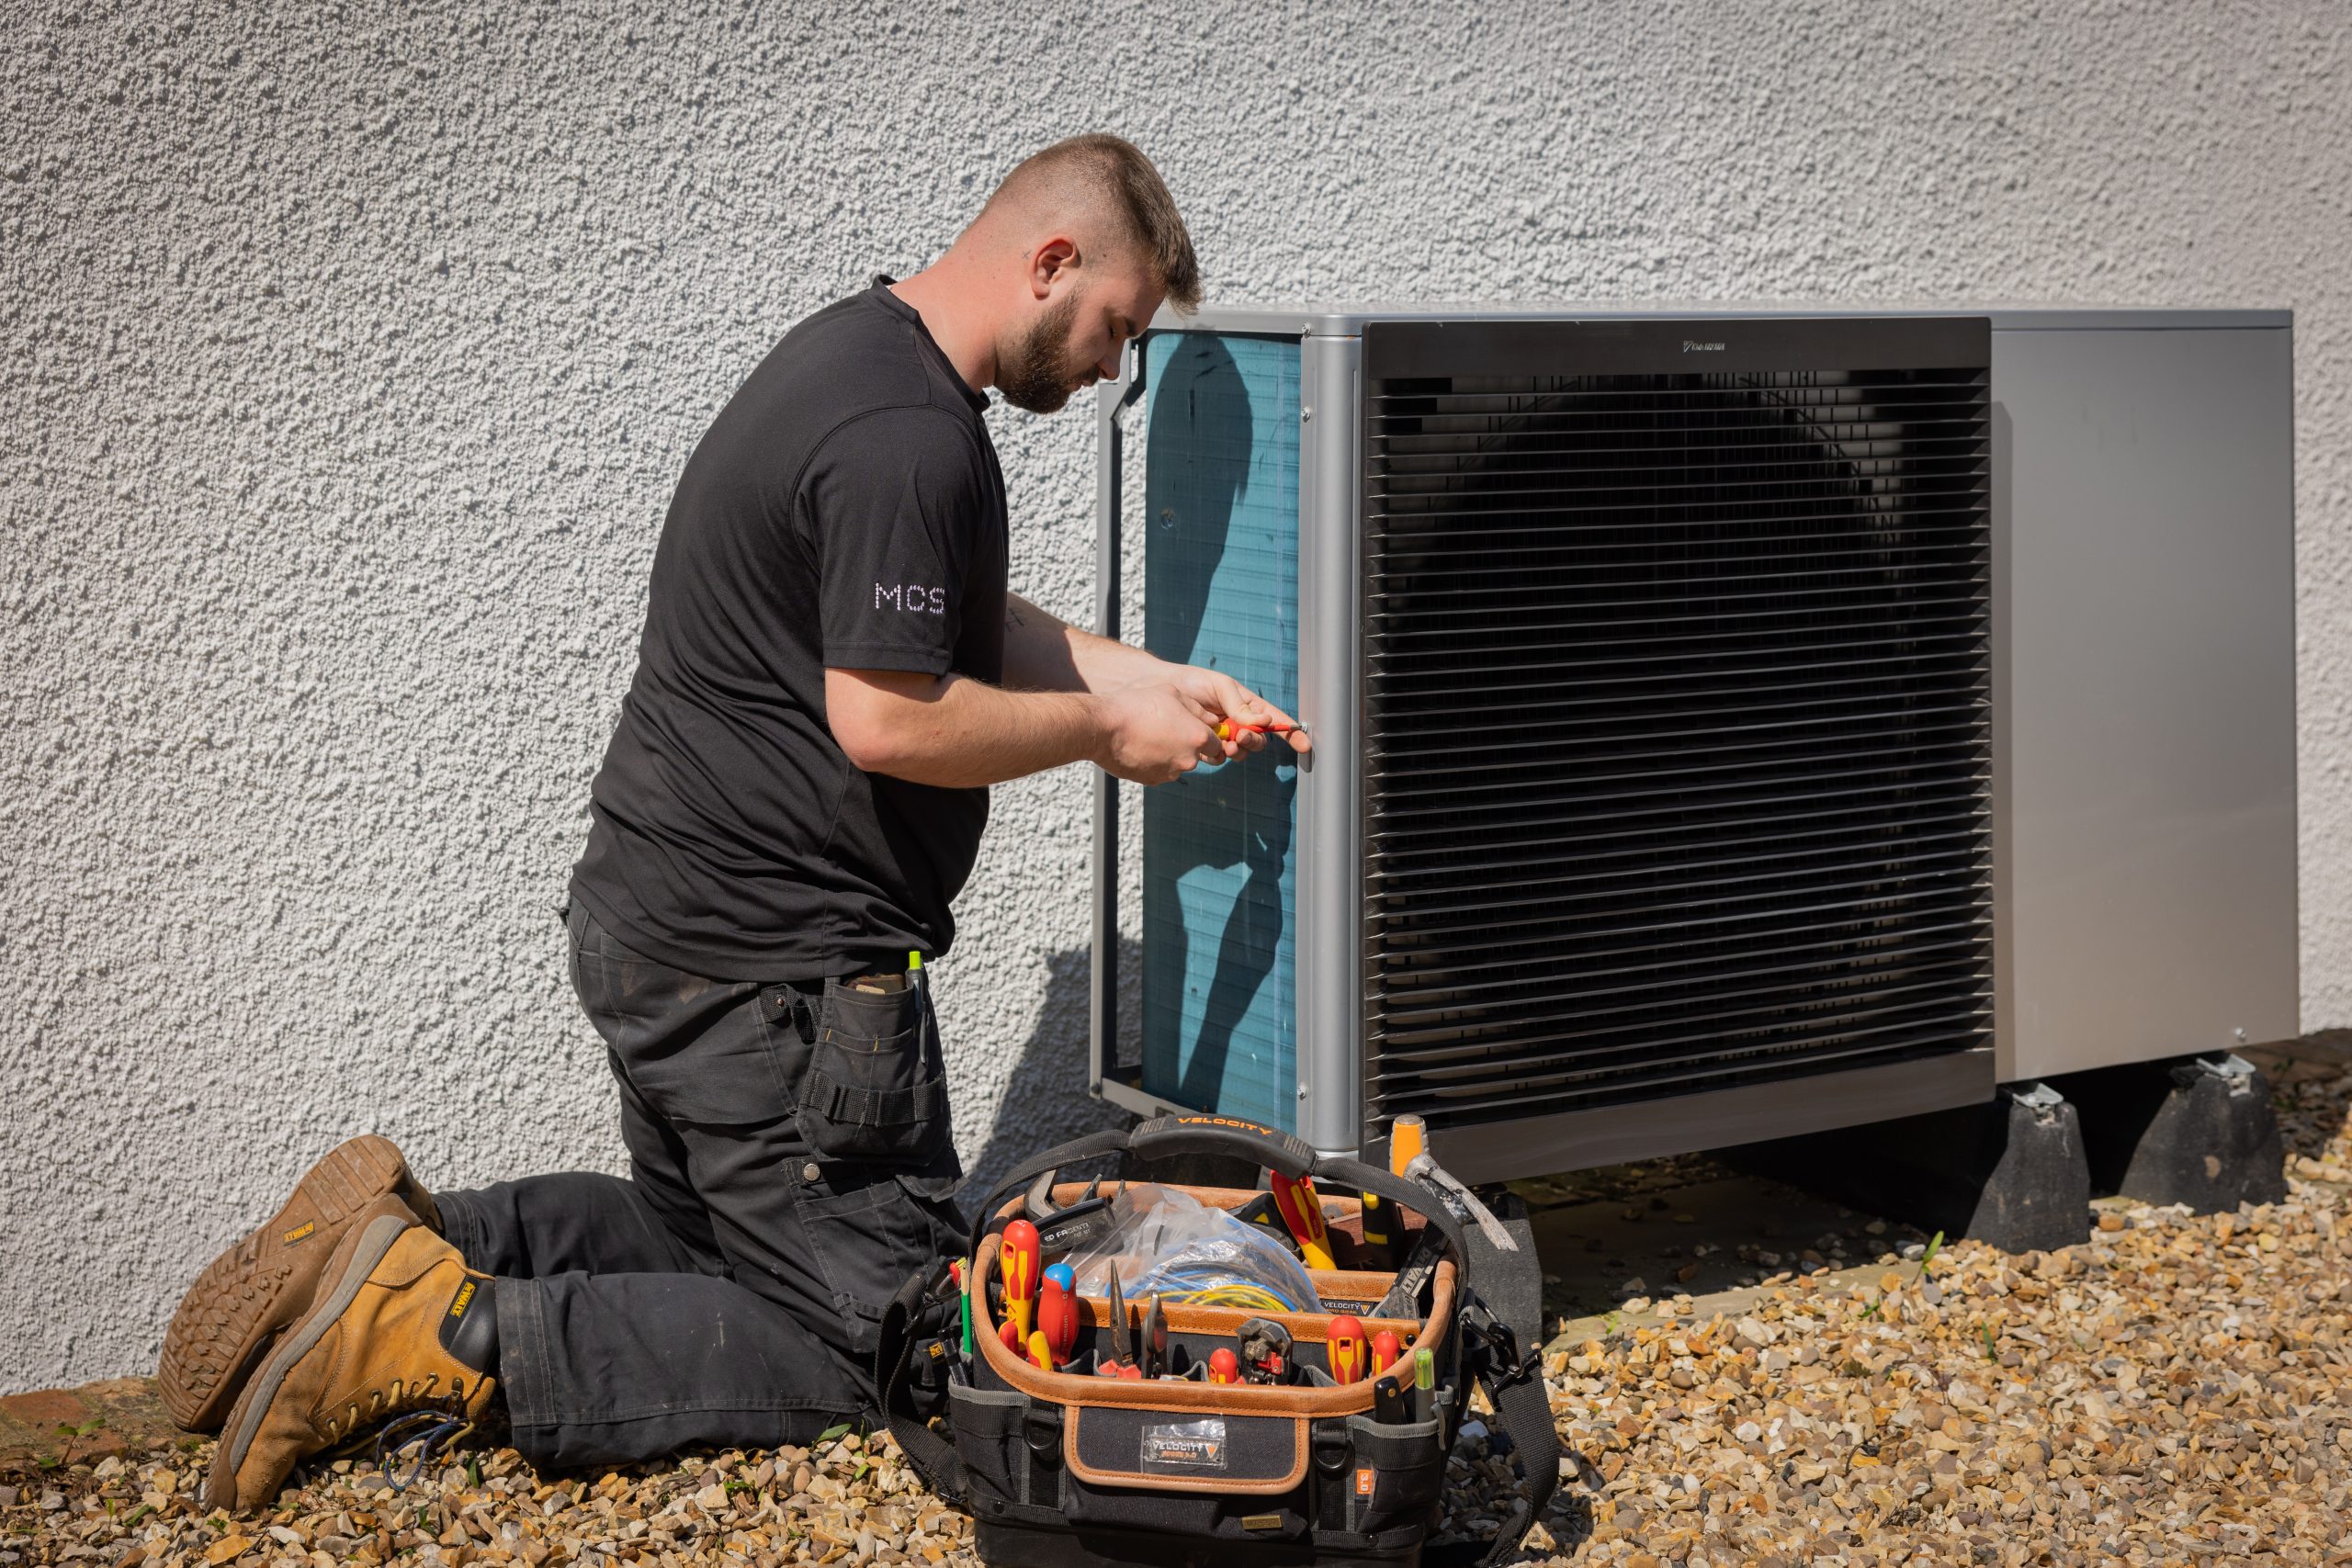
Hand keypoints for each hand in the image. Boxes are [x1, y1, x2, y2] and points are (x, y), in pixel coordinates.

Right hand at [1095, 682, 1225, 783]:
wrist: (1104, 727)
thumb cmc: (1139, 705)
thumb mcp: (1173, 695)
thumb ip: (1198, 709)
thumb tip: (1211, 719)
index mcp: (1198, 738)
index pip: (1216, 743)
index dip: (1207, 734)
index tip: (1193, 727)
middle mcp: (1188, 760)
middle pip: (1197, 754)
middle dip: (1186, 743)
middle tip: (1166, 727)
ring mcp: (1170, 773)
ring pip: (1178, 763)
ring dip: (1169, 752)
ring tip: (1148, 734)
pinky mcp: (1152, 781)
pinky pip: (1160, 770)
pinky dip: (1154, 761)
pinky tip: (1140, 745)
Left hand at [1160, 665, 1310, 760]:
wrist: (1160, 690)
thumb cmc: (1192, 682)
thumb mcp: (1219, 686)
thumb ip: (1239, 704)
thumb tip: (1262, 720)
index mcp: (1247, 705)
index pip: (1273, 719)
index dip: (1290, 733)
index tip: (1305, 745)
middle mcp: (1238, 722)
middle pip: (1258, 740)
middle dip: (1254, 741)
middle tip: (1240, 736)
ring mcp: (1223, 736)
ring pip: (1241, 752)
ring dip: (1237, 750)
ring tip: (1223, 743)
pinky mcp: (1206, 747)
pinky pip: (1219, 758)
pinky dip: (1217, 755)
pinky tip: (1208, 746)